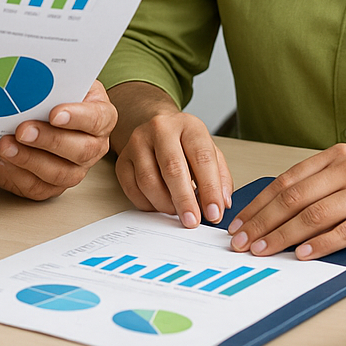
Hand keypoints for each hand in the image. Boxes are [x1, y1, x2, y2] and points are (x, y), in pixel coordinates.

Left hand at [0, 80, 117, 200]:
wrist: (33, 114)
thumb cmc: (50, 97)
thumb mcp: (55, 82)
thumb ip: (49, 82)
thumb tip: (28, 81)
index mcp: (100, 116)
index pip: (98, 118)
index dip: (78, 117)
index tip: (55, 114)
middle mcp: (93, 146)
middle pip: (81, 150)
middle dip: (49, 140)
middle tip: (23, 130)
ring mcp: (74, 170)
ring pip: (59, 173)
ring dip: (29, 159)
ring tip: (5, 145)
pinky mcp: (51, 187)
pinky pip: (37, 187)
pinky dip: (17, 174)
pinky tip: (2, 161)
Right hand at [109, 81, 232, 227]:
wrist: (157, 128)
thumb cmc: (186, 144)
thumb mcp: (210, 152)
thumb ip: (220, 177)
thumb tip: (222, 204)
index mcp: (188, 125)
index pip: (202, 157)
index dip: (210, 189)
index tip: (214, 213)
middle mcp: (160, 128)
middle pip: (172, 168)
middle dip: (185, 200)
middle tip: (193, 221)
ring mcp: (137, 142)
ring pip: (149, 180)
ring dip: (165, 204)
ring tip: (177, 212)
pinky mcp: (123, 158)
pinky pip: (132, 188)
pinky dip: (148, 204)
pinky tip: (159, 205)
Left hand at [226, 144, 345, 259]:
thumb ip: (318, 181)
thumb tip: (274, 207)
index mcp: (335, 156)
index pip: (286, 182)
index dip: (259, 204)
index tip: (240, 222)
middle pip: (294, 199)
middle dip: (263, 223)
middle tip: (243, 241)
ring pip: (314, 216)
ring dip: (283, 236)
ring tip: (264, 249)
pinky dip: (322, 244)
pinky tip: (303, 254)